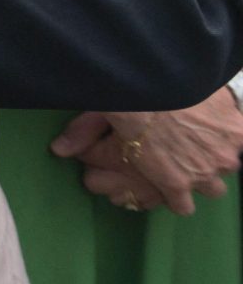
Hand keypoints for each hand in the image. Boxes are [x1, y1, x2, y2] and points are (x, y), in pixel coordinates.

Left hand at [52, 89, 242, 216]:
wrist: (165, 78)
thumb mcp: (99, 116)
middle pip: (211, 189)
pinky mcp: (239, 132)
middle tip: (187, 156)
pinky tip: (225, 123)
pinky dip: (235, 134)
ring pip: (228, 166)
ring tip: (205, 140)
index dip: (176, 196)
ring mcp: (224, 154)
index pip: (182, 205)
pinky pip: (241, 141)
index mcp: (170, 180)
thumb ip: (83, 136)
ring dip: (218, 156)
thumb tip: (58, 151)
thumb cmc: (129, 100)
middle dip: (200, 175)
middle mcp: (202, 174)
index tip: (171, 184)